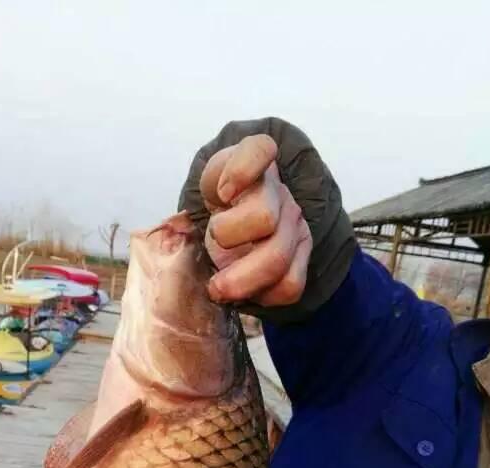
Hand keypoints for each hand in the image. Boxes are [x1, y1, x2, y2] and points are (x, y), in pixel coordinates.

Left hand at [198, 135, 312, 307]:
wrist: (244, 215)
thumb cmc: (220, 203)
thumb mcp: (203, 188)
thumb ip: (199, 192)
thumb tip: (188, 228)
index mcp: (253, 165)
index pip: (258, 149)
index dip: (241, 170)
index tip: (222, 194)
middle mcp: (278, 192)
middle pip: (264, 217)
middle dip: (229, 239)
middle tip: (210, 245)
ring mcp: (293, 224)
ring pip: (278, 259)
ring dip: (243, 282)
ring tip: (219, 288)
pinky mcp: (301, 255)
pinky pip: (291, 285)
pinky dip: (265, 295)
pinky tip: (246, 291)